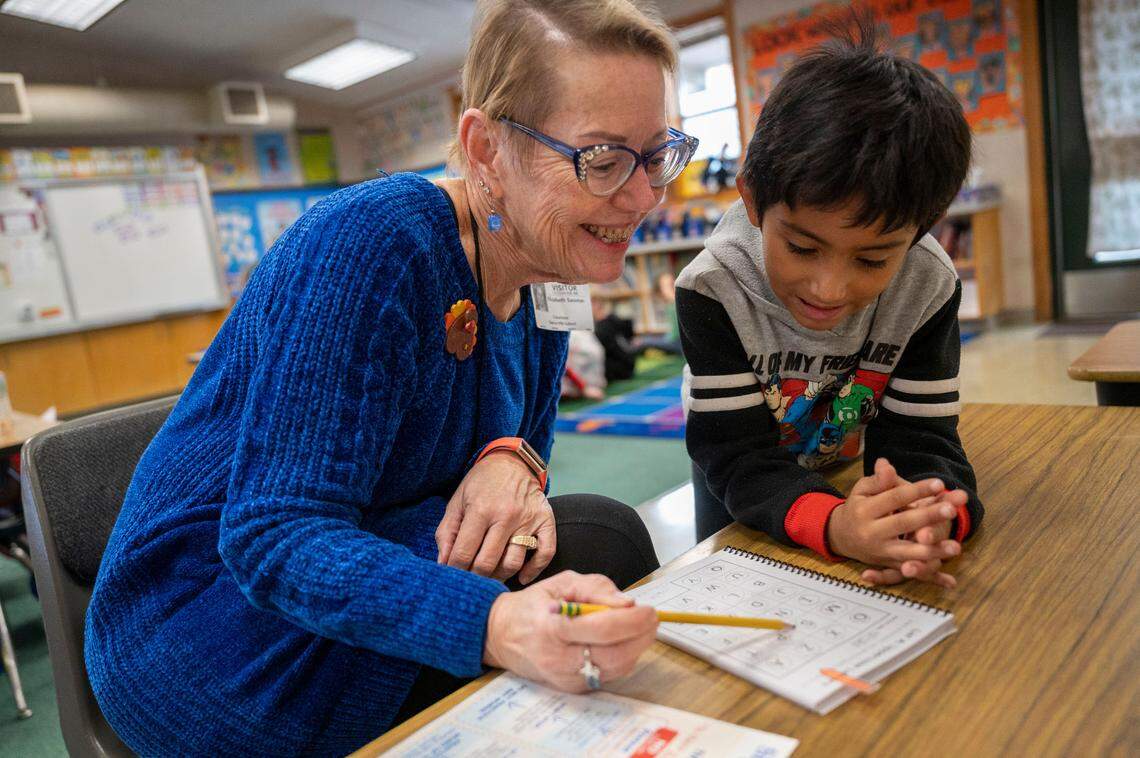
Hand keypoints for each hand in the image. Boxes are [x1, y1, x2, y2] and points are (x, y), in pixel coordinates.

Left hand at [436, 451, 554, 583]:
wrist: (512, 461)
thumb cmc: (481, 483)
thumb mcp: (457, 501)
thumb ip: (447, 533)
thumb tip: (444, 563)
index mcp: (480, 510)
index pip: (464, 553)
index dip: (456, 570)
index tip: (454, 574)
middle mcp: (506, 516)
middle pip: (488, 563)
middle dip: (475, 577)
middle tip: (471, 578)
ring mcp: (528, 519)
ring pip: (513, 563)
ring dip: (500, 576)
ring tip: (491, 575)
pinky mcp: (546, 520)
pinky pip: (545, 553)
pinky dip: (534, 570)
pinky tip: (521, 576)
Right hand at [483, 571, 658, 691]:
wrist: (500, 635)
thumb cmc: (532, 606)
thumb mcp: (561, 583)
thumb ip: (596, 588)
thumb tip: (627, 603)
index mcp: (553, 627)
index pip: (604, 629)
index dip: (633, 620)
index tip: (648, 609)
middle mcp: (558, 658)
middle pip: (615, 656)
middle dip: (641, 637)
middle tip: (651, 619)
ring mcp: (565, 678)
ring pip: (615, 669)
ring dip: (636, 648)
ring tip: (638, 629)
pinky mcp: (571, 688)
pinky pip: (607, 676)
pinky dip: (621, 659)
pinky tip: (620, 643)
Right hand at [827, 458, 962, 586]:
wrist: (840, 536)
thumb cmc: (857, 508)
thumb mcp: (861, 490)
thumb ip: (877, 480)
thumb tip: (886, 464)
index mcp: (864, 510)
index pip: (894, 498)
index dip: (916, 490)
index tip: (939, 483)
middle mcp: (871, 533)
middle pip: (904, 523)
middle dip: (929, 516)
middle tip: (952, 509)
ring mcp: (880, 552)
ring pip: (908, 552)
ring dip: (933, 551)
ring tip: (956, 546)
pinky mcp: (889, 565)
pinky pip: (911, 573)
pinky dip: (931, 578)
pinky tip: (950, 581)